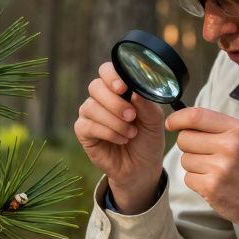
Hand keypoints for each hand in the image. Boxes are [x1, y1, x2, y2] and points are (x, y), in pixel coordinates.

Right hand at [74, 62, 166, 212]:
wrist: (142, 167)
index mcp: (118, 89)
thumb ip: (146, 105)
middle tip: (132, 116)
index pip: (107, 71)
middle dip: (114, 102)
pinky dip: (107, 132)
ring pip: (91, 107)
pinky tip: (121, 139)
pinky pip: (87, 125)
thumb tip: (134, 92)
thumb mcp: (154, 121)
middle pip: (95, 86)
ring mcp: (90, 114)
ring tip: (131, 133)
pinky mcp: (84, 132)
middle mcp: (101, 98)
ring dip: (114, 121)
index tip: (123, 88)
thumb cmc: (147, 139)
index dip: (112, 76)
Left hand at [165, 107, 238, 231]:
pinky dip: (196, 182)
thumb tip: (179, 120)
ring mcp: (220, 167)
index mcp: (237, 129)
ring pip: (184, 159)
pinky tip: (213, 183)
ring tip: (214, 171)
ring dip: (193, 166)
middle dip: (188, 147)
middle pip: (184, 138)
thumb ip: (214, 127)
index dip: (178, 118)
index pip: (197, 115)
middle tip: (206, 155)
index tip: (171, 124)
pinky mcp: (211, 186)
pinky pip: (187, 178)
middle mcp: (229, 145)